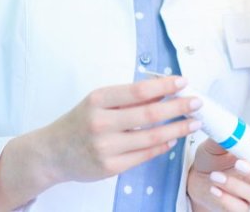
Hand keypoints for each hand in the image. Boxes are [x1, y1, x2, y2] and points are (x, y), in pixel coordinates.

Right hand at [36, 76, 201, 184]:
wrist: (52, 153)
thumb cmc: (79, 122)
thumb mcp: (98, 101)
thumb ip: (128, 97)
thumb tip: (163, 91)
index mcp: (97, 100)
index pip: (138, 90)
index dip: (164, 86)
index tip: (183, 82)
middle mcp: (100, 123)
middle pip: (149, 114)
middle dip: (178, 107)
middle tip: (197, 103)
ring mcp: (105, 147)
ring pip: (151, 138)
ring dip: (177, 129)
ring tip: (193, 123)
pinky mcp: (110, 167)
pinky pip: (144, 155)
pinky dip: (162, 146)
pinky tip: (172, 139)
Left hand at [187, 138, 249, 211]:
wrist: (197, 179)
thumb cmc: (212, 159)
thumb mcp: (215, 145)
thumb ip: (224, 138)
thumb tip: (228, 131)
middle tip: (238, 164)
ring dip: (235, 185)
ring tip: (214, 175)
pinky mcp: (239, 208)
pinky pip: (240, 209)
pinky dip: (226, 199)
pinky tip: (214, 189)